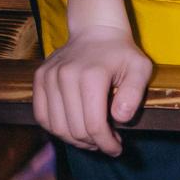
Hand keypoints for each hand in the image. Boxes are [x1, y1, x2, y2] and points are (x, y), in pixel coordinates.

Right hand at [32, 25, 151, 155]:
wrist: (96, 30)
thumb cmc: (122, 54)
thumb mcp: (140, 69)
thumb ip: (134, 94)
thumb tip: (119, 118)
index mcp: (92, 75)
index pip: (94, 125)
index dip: (106, 144)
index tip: (117, 148)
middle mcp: (66, 75)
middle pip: (75, 129)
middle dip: (93, 144)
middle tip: (107, 142)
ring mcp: (49, 76)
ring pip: (56, 127)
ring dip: (75, 140)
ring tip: (91, 137)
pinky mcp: (39, 78)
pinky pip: (42, 116)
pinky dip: (57, 128)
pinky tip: (73, 127)